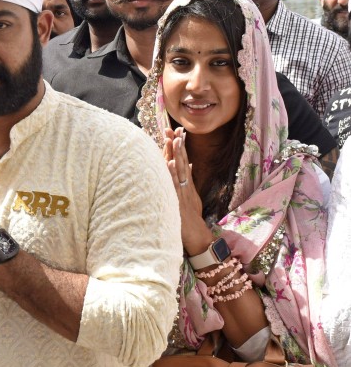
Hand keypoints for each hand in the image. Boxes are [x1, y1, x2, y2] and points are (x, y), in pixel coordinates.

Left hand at [163, 127, 212, 254]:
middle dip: (178, 146)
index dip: (180, 147)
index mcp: (188, 184)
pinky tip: (168, 165)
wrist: (197, 236)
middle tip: (174, 130)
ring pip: (179, 171)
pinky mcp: (178, 201)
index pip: (184, 161)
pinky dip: (172, 175)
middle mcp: (186, 186)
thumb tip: (187, 165)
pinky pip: (174, 186)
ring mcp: (183, 193)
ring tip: (173, 141)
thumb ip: (187, 181)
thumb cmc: (191, 217)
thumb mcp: (190, 197)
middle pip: (182, 162)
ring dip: (176, 156)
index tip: (177, 132)